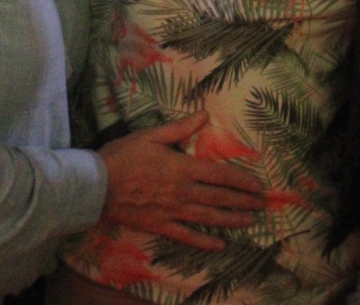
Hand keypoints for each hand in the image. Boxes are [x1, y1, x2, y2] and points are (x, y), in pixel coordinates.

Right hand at [99, 113, 267, 250]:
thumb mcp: (152, 135)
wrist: (95, 185)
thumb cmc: (123, 156)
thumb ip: (180, 127)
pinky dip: (205, 241)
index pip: (221, 174)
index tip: (258, 185)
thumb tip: (205, 113)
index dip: (242, 180)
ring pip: (209, 217)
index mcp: (183, 168)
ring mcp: (172, 211)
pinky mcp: (160, 226)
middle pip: (220, 197)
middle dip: (244, 201)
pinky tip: (220, 245)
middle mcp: (183, 191)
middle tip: (263, 204)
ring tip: (251, 221)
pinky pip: (187, 236)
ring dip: (232, 219)